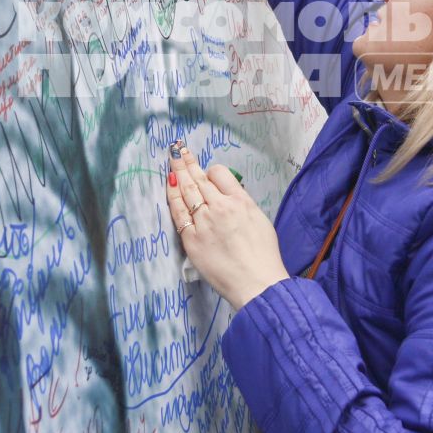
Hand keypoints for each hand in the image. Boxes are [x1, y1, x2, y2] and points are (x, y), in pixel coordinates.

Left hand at [164, 143, 285, 307]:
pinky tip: (168, 185)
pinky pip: (178, 213)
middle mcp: (221, 207)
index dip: (210, 171)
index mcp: (241, 201)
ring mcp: (204, 222)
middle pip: (199, 178)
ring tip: (171, 160)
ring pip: (186, 191)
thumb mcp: (260, 220)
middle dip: (186, 162)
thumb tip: (228, 197)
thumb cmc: (264, 256)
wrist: (256, 282)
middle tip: (177, 149)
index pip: (219, 174)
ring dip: (177, 172)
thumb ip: (242, 204)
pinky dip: (172, 196)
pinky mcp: (192, 239)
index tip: (205, 172)